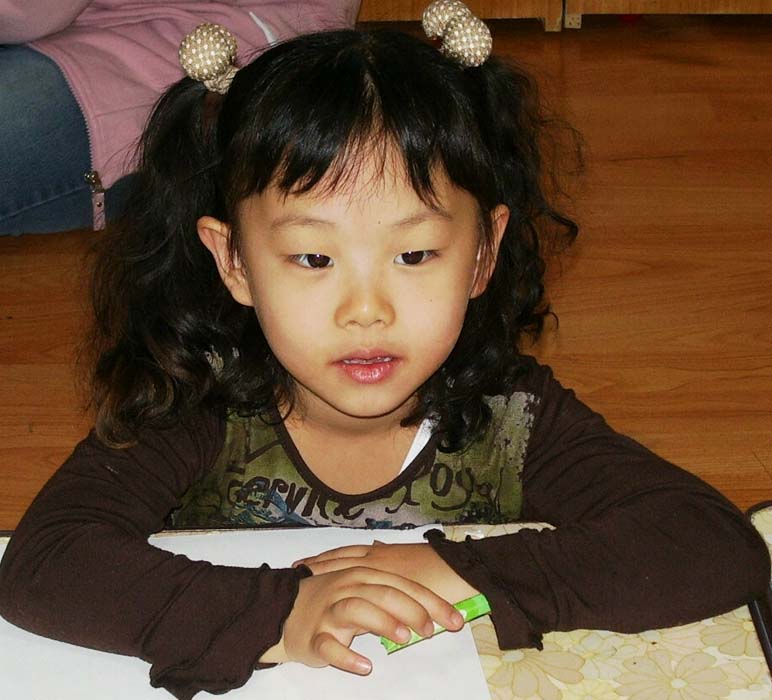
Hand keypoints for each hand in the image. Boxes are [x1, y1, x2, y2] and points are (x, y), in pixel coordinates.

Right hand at [260, 566, 463, 673]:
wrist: (282, 611)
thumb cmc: (332, 602)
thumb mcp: (362, 590)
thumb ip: (392, 596)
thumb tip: (432, 611)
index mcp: (363, 575)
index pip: (403, 585)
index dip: (431, 602)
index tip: (455, 620)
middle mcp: (347, 587)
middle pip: (383, 593)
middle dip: (411, 610)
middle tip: (430, 629)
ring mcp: (329, 611)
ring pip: (357, 610)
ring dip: (382, 622)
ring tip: (403, 638)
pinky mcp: (314, 636)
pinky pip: (329, 645)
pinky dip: (347, 656)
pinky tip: (365, 665)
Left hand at [295, 542, 478, 604]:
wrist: (458, 570)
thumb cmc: (438, 567)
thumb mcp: (409, 558)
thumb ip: (391, 555)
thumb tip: (376, 548)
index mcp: (383, 553)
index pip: (347, 554)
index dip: (326, 558)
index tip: (306, 561)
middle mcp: (377, 558)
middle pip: (339, 560)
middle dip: (317, 564)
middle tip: (294, 568)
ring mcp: (381, 570)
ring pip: (344, 568)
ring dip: (323, 571)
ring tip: (302, 575)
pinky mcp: (388, 584)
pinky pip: (361, 584)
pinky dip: (344, 585)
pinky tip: (330, 591)